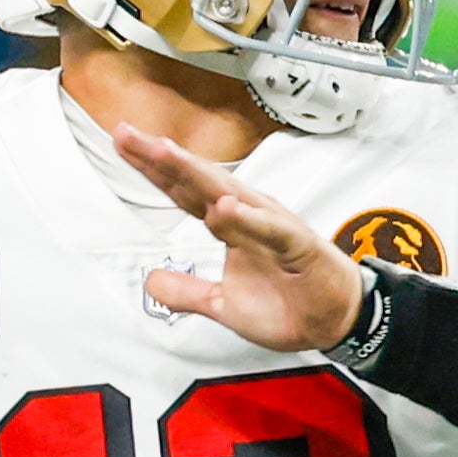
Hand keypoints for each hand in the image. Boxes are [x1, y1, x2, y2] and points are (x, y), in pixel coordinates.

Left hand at [114, 125, 364, 351]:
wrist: (335, 322)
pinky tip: (224, 205)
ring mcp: (273, 226)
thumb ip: (187, 291)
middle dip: (162, 158)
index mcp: (230, 225)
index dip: (153, 170)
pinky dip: (248, 218)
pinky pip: (271, 229)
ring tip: (164, 153)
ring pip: (230, 193)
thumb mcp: (224, 304)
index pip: (184, 192)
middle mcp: (248, 215)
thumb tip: (150, 280)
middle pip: (197, 182)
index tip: (123, 143)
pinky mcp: (298, 245)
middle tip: (129, 134)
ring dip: (196, 173)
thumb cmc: (288, 305)